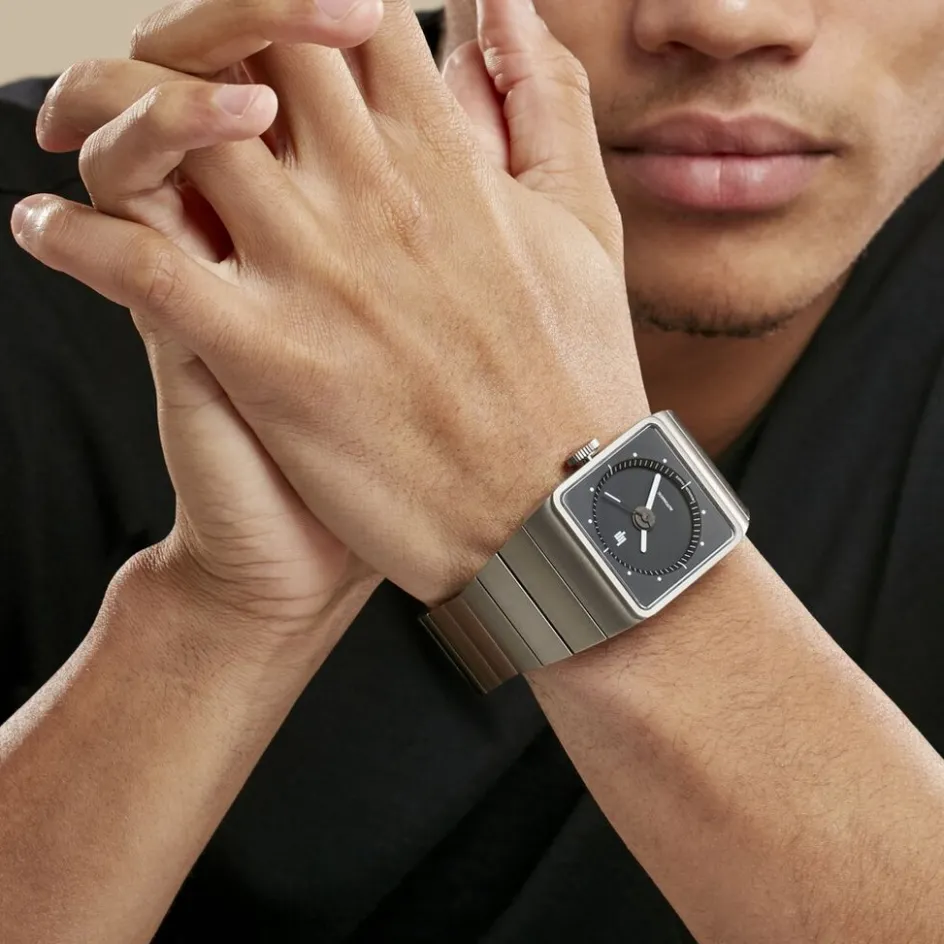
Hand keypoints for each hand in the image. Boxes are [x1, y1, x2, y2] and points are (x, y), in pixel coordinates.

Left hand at [13, 0, 647, 606]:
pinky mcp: (269, 361)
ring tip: (72, 130)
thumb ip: (542, 109)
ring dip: (103, 112)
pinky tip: (46, 228)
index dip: (288, 3)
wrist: (558, 513)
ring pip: (167, 131)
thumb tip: (503, 8)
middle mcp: (369, 193)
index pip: (342, 15)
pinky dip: (72, 235)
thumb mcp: (584, 226)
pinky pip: (136, 266)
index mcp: (442, 156)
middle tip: (157, 70)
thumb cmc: (574, 376)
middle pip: (236, 44)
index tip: (265, 31)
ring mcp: (314, 274)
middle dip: (186, 35)